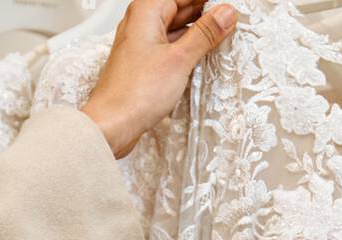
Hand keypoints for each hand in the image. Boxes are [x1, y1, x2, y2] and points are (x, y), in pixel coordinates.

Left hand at [83, 0, 236, 158]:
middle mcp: (141, 23)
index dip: (208, 1)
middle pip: (179, 10)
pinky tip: (200, 60)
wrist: (111, 125)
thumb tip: (225, 14)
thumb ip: (204, 34)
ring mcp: (141, 45)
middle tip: (230, 24)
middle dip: (204, 16)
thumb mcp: (179, 59)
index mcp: (146, 11)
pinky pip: (168, 50)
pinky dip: (185, 52)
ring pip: (175, 31)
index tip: (229, 8)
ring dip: (196, 36)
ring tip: (220, 41)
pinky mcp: (143, 66)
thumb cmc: (134, 92)